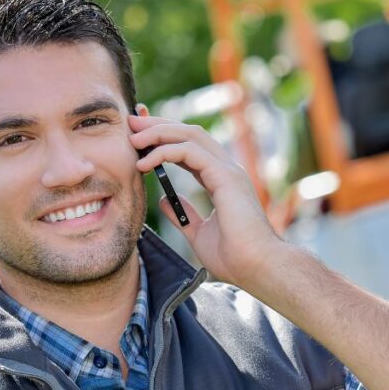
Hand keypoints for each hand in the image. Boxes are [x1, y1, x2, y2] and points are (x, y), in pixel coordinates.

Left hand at [128, 107, 281, 286]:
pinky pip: (190, 152)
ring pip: (190, 135)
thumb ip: (183, 215)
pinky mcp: (226, 176)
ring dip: (159, 132)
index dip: (165, 137)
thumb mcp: (198, 233)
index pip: (190, 148)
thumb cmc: (234, 257)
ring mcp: (228, 170)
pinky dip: (165, 151)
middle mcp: (227, 169)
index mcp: (222, 180)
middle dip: (158, 124)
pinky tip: (145, 162)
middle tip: (131, 121)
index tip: (138, 136)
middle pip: (189, 133)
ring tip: (133, 138)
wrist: (257, 268)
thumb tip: (164, 200)